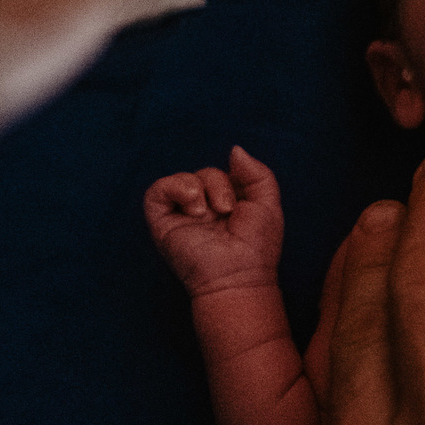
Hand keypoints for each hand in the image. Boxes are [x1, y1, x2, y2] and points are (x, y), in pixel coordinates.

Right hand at [143, 146, 282, 296]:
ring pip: (183, 179)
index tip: (244, 202)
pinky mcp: (162, 223)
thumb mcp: (267, 202)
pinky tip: (193, 207)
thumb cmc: (256, 247)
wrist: (237, 275)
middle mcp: (203, 209)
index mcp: (227, 205)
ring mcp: (182, 216)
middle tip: (228, 211)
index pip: (226, 174)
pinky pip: (157, 191)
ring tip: (207, 212)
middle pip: (206, 173)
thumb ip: (256, 172)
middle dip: (220, 184)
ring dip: (199, 186)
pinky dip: (175, 188)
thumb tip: (233, 149)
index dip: (235, 179)